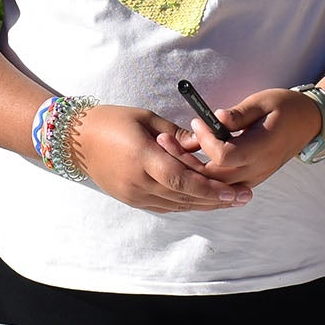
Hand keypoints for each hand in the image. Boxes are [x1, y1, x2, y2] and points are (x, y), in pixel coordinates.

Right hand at [71, 105, 250, 213]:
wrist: (77, 140)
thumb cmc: (113, 121)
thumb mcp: (147, 119)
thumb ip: (178, 135)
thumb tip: (205, 144)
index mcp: (142, 158)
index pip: (183, 181)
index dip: (211, 190)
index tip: (236, 191)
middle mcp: (139, 183)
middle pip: (185, 198)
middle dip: (218, 199)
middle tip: (246, 196)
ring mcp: (134, 195)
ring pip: (178, 205)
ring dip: (206, 204)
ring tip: (232, 199)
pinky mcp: (132, 200)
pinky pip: (166, 205)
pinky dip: (187, 203)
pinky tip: (205, 199)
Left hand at [168, 87, 318, 189]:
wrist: (307, 123)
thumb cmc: (285, 108)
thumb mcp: (263, 102)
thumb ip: (240, 113)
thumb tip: (217, 117)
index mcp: (263, 148)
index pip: (225, 156)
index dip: (206, 140)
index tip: (197, 121)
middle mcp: (258, 169)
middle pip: (214, 177)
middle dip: (186, 161)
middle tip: (165, 141)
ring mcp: (254, 178)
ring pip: (214, 186)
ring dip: (189, 171)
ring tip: (169, 151)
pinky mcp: (249, 179)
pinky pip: (220, 186)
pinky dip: (201, 177)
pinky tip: (183, 162)